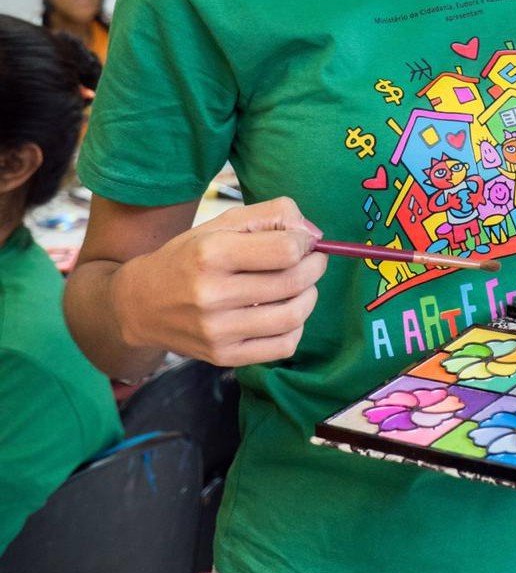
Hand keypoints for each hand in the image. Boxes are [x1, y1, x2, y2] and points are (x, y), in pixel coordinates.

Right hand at [112, 197, 327, 366]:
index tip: (303, 241)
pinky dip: (296, 327)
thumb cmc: (189, 256)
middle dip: (315, 266)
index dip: (305, 243)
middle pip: (293, 282)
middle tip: (314, 260)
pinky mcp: (223, 357)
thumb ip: (272, 215)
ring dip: (310, 296)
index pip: (285, 250)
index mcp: (211, 253)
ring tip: (303, 285)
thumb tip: (315, 234)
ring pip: (293, 316)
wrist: (141, 304)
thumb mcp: (222, 223)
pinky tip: (286, 311)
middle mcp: (212, 294)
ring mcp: (217, 331)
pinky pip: (283, 346)